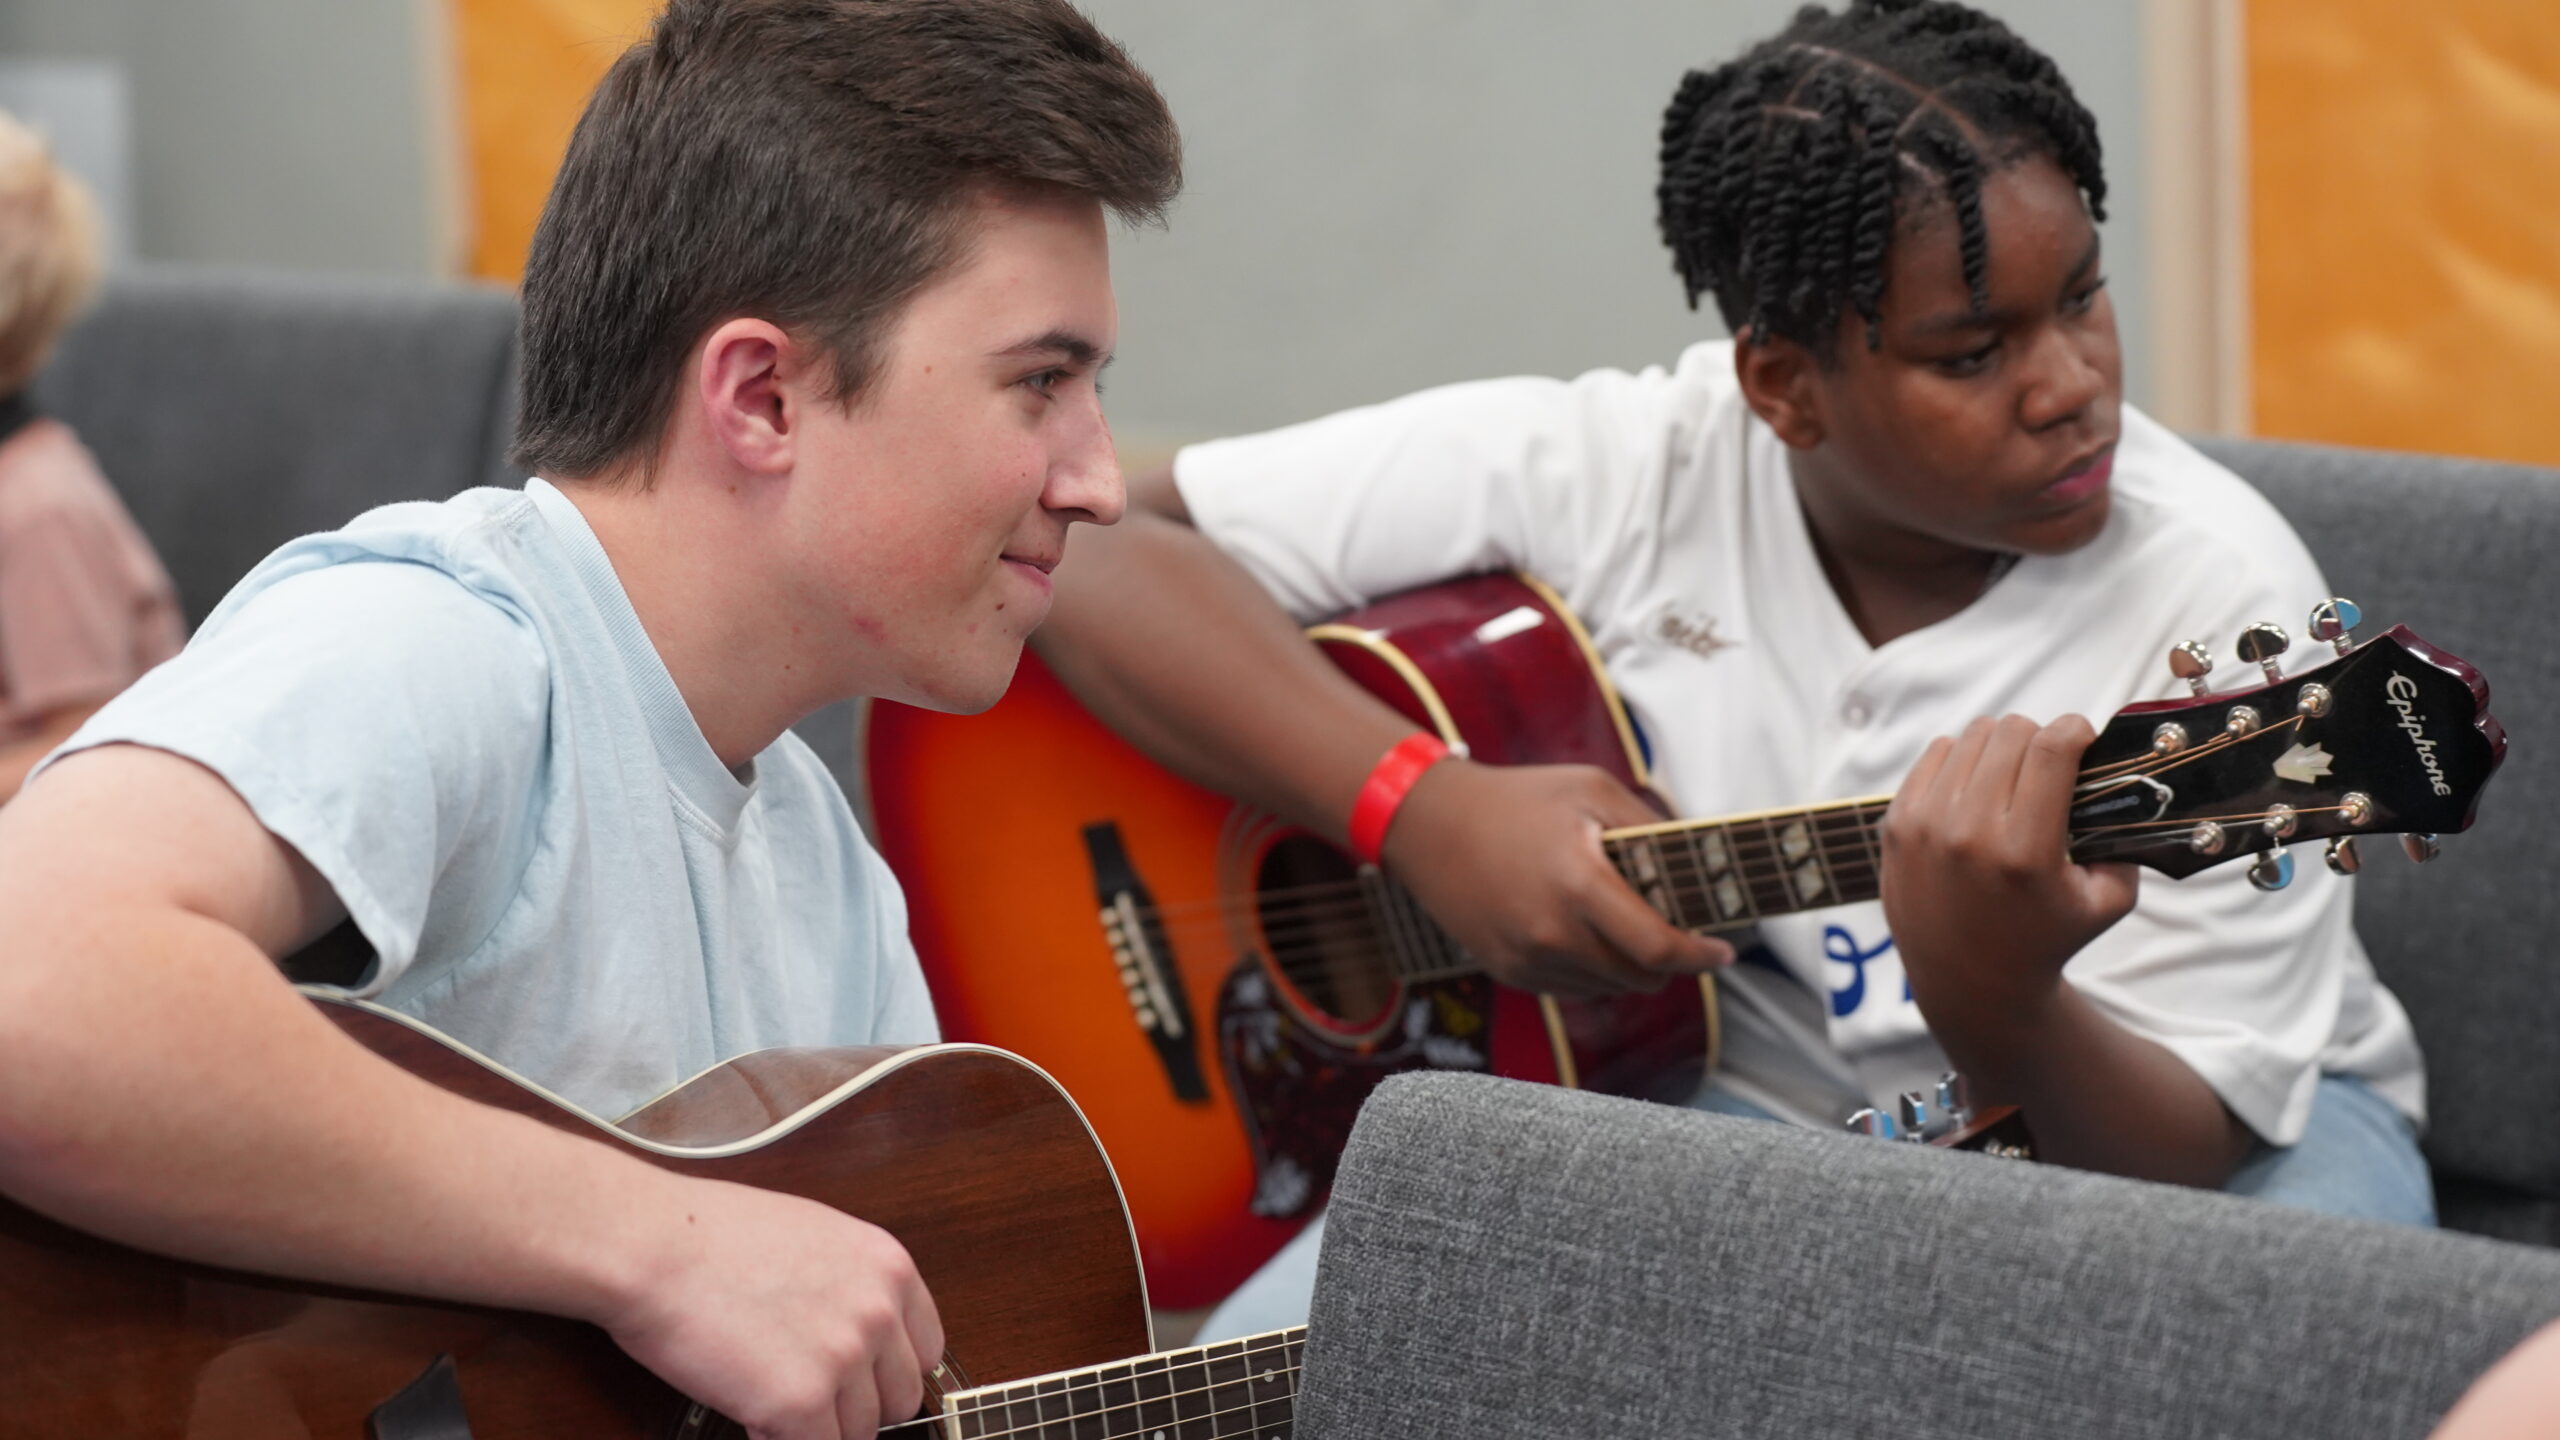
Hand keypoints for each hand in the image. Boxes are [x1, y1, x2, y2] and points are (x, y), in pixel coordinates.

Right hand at [604, 1177, 943, 1439]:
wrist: (654, 1246)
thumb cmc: (710, 1235)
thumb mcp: (813, 1238)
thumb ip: (850, 1287)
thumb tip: (860, 1334)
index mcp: (889, 1268)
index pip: (927, 1350)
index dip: (887, 1373)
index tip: (861, 1383)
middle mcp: (879, 1312)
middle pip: (899, 1400)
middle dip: (854, 1406)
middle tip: (807, 1396)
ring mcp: (844, 1360)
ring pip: (857, 1434)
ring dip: (815, 1428)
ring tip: (766, 1395)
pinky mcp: (799, 1402)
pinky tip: (751, 1415)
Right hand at [1379, 758, 1731, 997]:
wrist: (1429, 823)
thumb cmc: (1518, 799)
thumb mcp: (1592, 788)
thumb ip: (1648, 827)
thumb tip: (1696, 863)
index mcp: (1581, 884)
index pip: (1659, 948)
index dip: (1701, 957)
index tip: (1722, 952)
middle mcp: (1552, 932)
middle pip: (1639, 978)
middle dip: (1670, 964)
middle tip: (1678, 937)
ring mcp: (1527, 957)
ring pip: (1608, 988)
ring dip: (1630, 969)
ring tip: (1625, 927)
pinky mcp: (1507, 971)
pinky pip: (1571, 988)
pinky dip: (1591, 971)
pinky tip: (1583, 933)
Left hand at [1881, 714, 2137, 1041]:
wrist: (1970, 983)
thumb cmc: (2046, 939)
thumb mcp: (2108, 902)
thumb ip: (2127, 841)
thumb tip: (2124, 779)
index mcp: (2023, 852)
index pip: (2051, 749)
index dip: (2076, 730)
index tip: (2085, 740)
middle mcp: (1968, 833)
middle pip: (2011, 732)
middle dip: (2040, 737)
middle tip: (2051, 764)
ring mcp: (1925, 826)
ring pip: (1971, 737)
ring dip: (2001, 746)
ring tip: (2015, 775)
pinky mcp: (1896, 824)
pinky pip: (1936, 754)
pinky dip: (1962, 758)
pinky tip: (1978, 783)